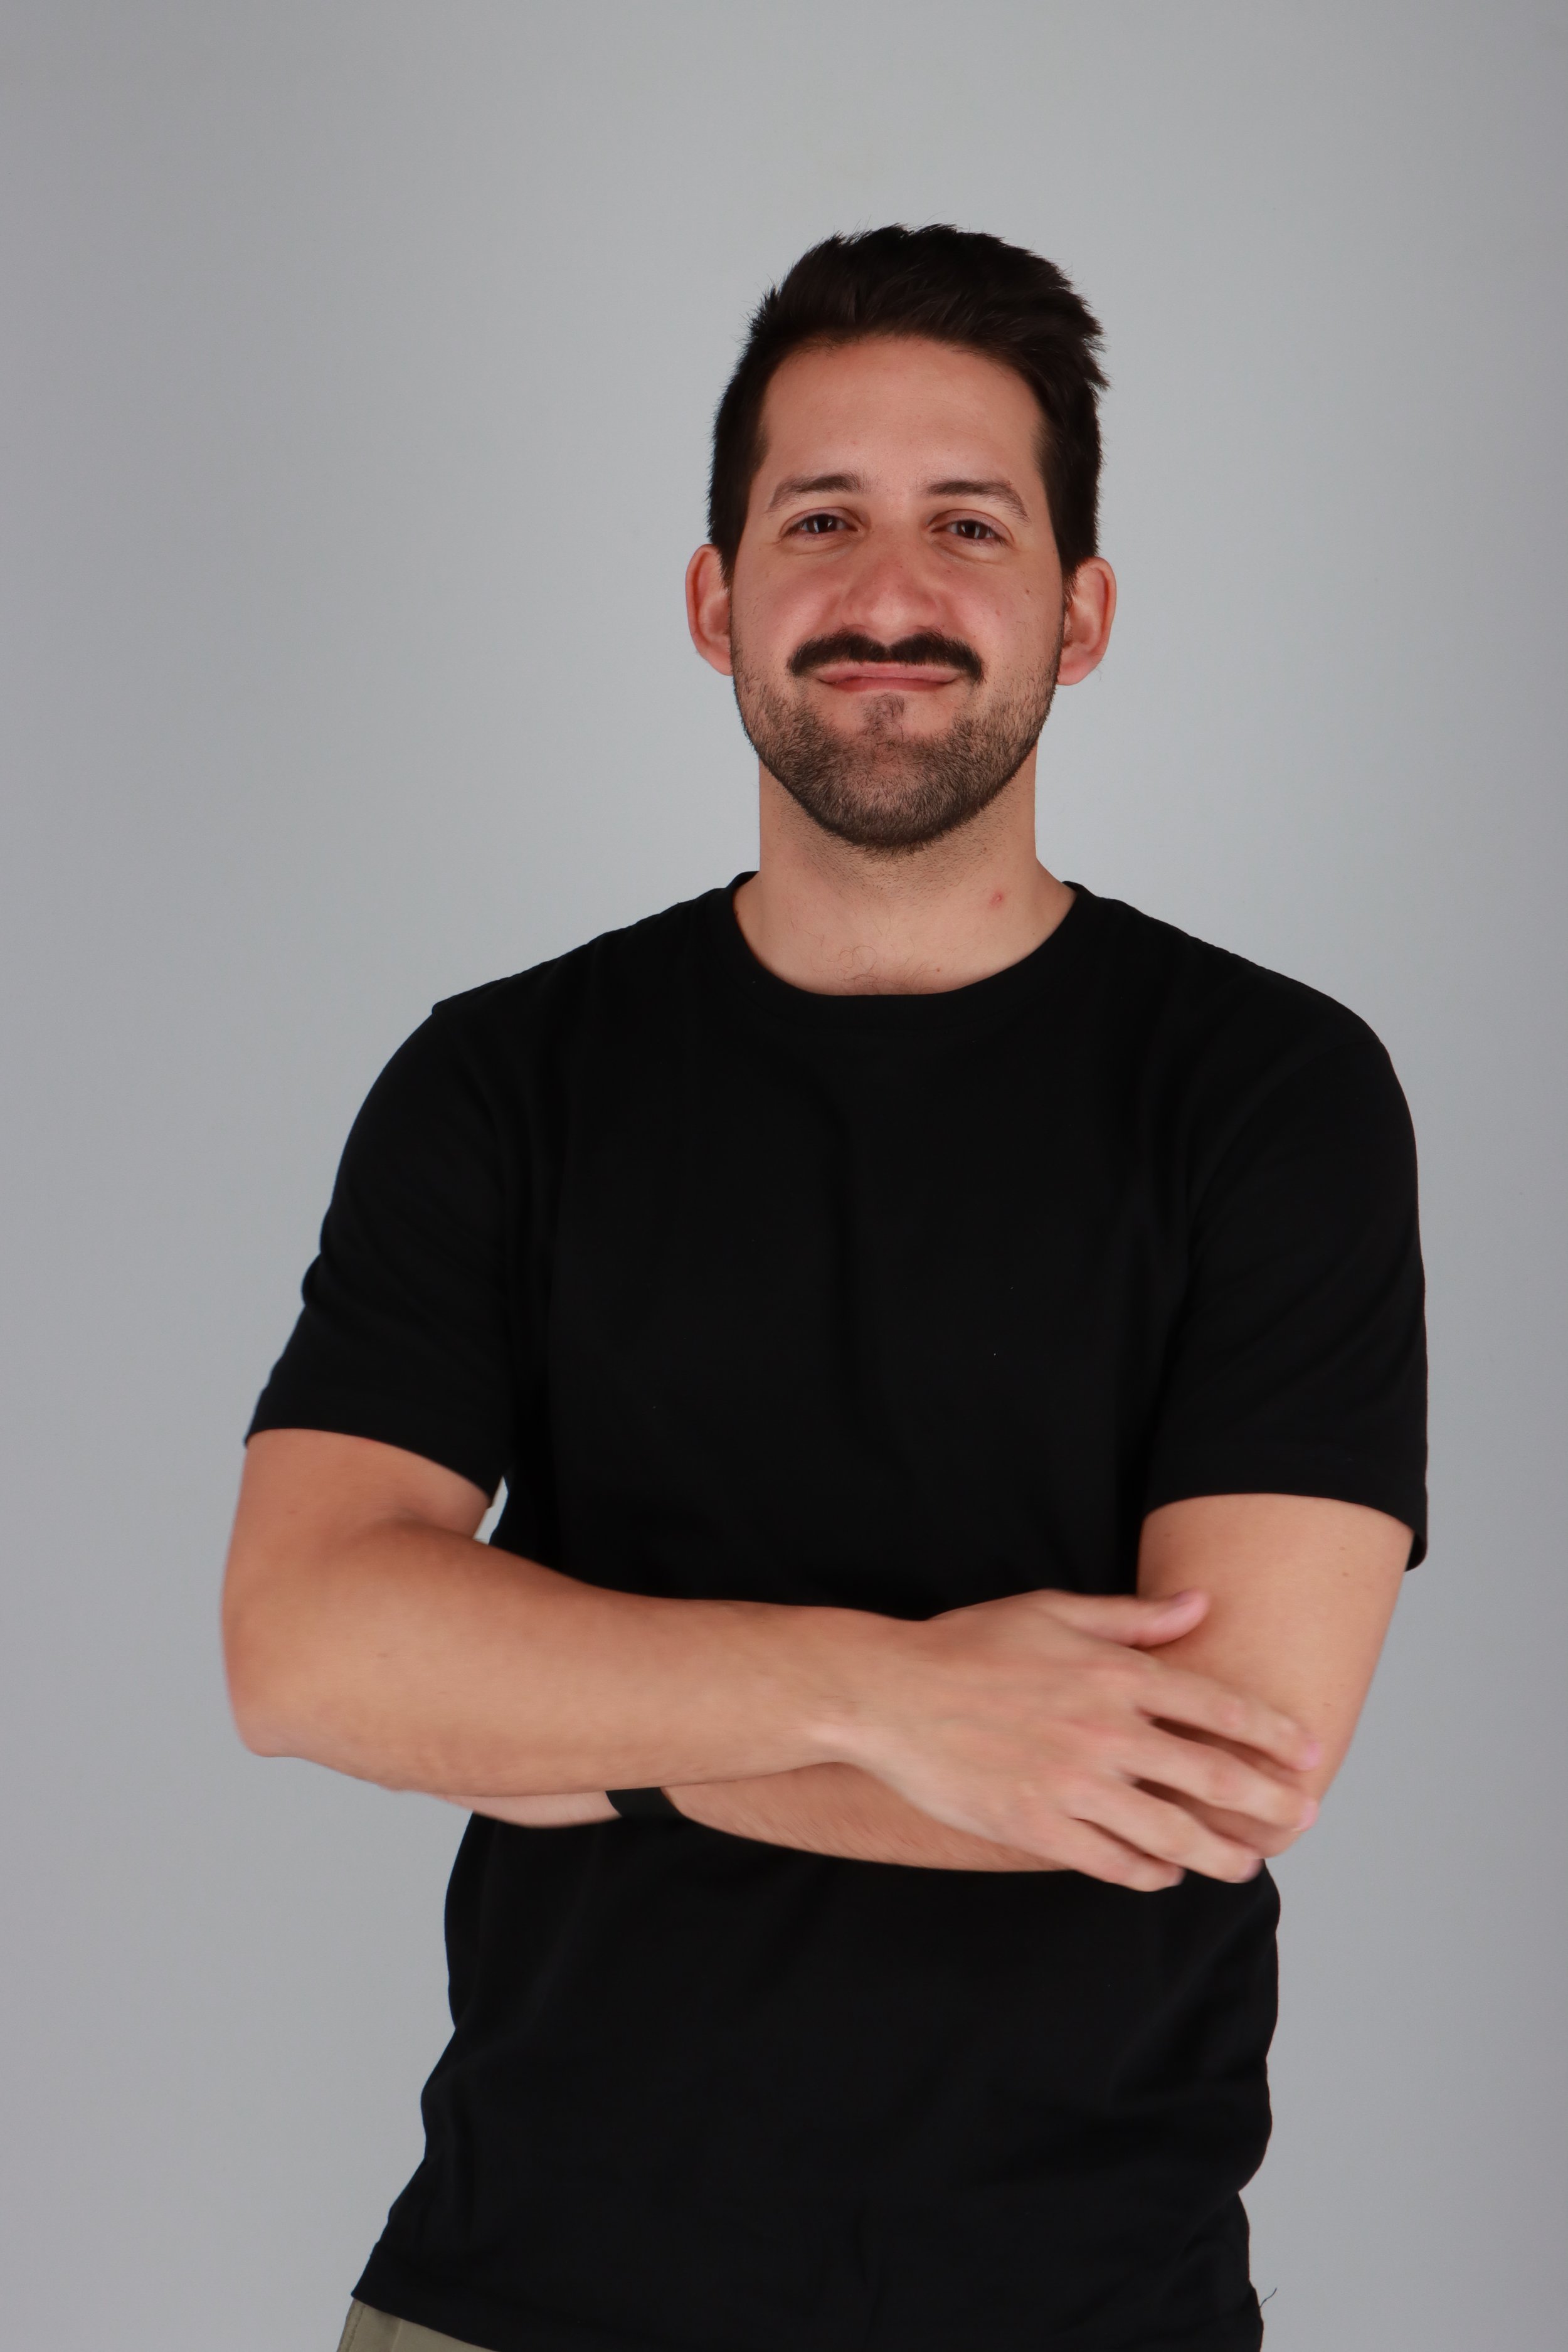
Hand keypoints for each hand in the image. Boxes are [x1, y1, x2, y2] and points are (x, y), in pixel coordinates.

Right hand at [833, 1587, 1320, 1891]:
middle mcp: (1104, 1732)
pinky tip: (1165, 1873)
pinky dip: (1149, 1873)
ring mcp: (1073, 1786)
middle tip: (1303, 1816)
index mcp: (1113, 1674)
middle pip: (1213, 1777)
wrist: (888, 1694)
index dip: (1274, 1734)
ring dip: (1219, 1854)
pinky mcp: (1038, 1828)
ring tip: (1245, 1863)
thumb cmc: (967, 1645)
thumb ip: (1131, 1617)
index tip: (1309, 1752)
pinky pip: (1112, 1863)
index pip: (1219, 1707)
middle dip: (1270, 1801)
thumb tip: (1200, 1604)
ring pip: (1172, 1834)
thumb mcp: (1051, 1610)